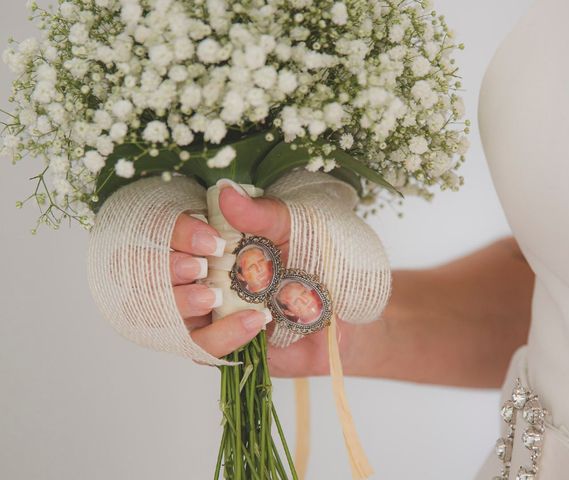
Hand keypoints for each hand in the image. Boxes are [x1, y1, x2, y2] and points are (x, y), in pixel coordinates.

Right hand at [170, 184, 355, 375]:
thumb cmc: (317, 260)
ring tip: (209, 296)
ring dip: (185, 303)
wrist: (345, 310)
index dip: (180, 234)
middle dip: (172, 269)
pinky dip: (224, 335)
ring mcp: (209, 311)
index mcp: (213, 240)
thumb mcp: (294, 228)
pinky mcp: (222, 343)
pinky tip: (254, 320)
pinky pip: (205, 346)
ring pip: (173, 312)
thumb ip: (261, 213)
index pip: (175, 233)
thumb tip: (226, 192)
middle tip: (195, 266)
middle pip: (162, 272)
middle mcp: (203, 273)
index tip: (206, 238)